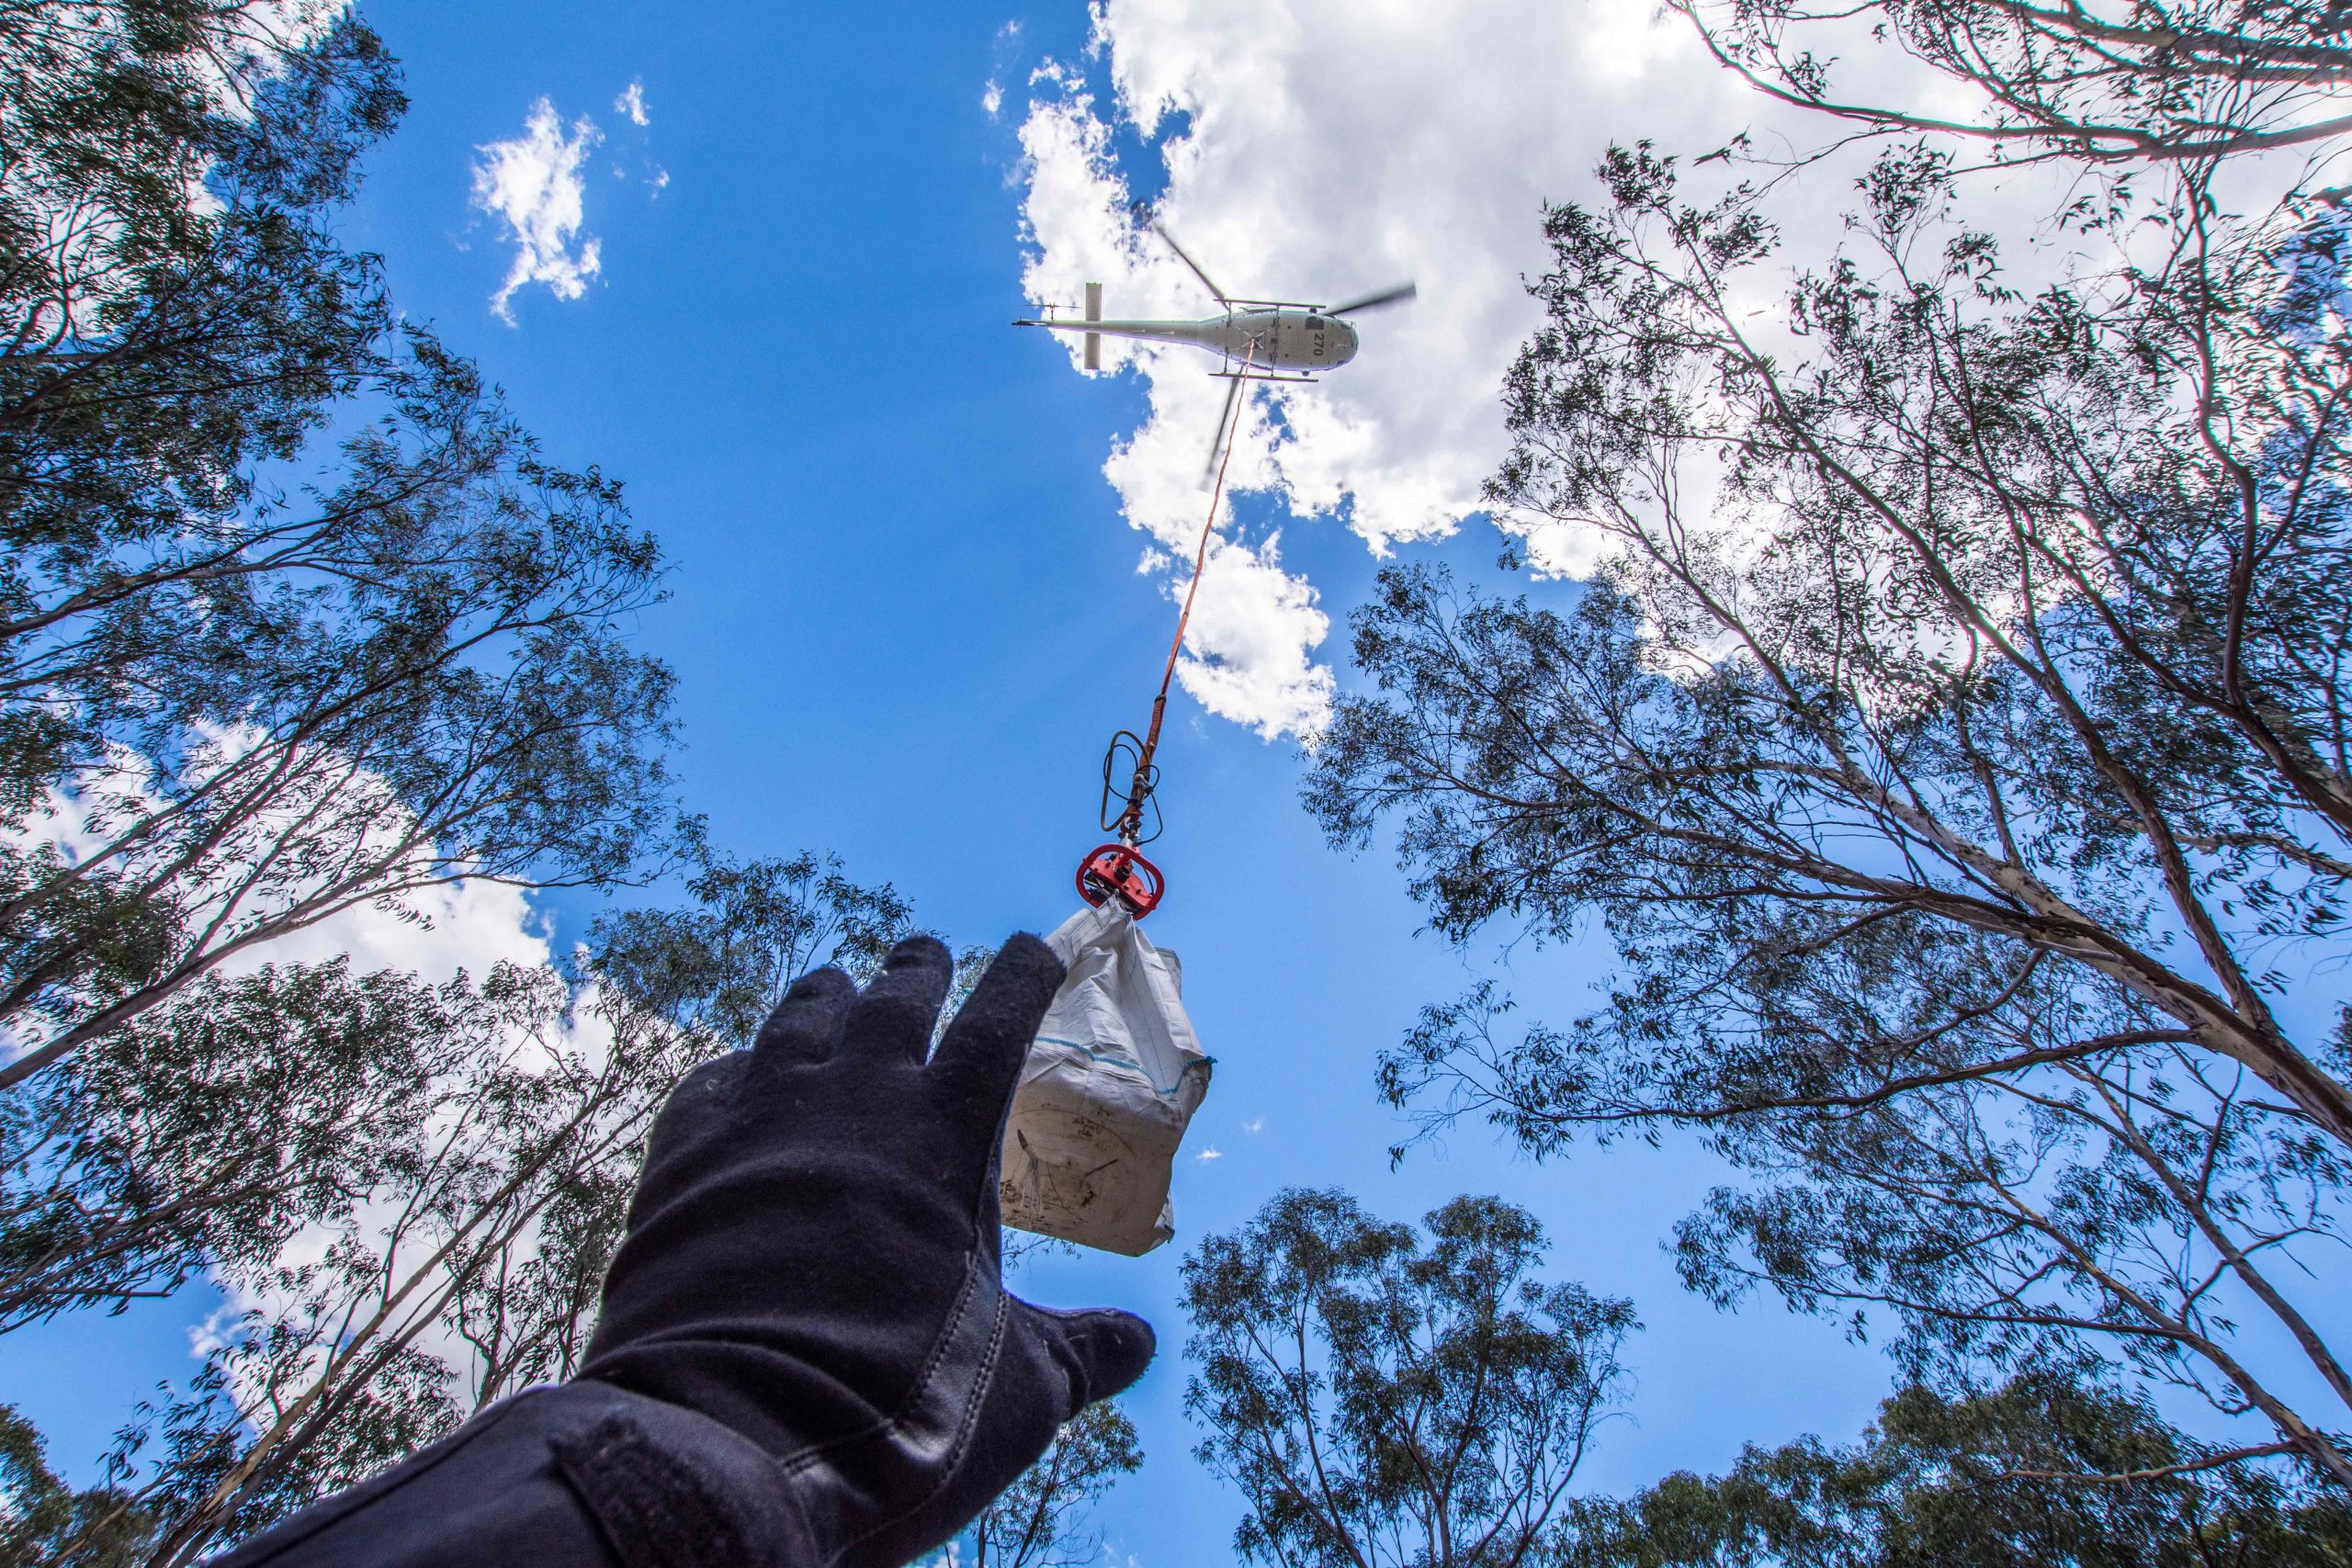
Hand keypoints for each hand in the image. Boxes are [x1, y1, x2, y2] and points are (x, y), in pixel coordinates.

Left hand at [578, 933, 1155, 1567]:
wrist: (739, 1427)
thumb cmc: (903, 1404)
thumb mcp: (1021, 1389)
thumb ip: (1081, 1353)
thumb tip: (1142, 1344)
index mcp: (950, 1133)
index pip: (1001, 1022)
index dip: (1024, 976)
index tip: (1035, 947)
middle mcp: (857, 1100)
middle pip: (893, 1003)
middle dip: (916, 972)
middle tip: (921, 952)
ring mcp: (763, 1116)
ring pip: (797, 1023)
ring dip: (822, 1000)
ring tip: (831, 986)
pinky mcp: (684, 1154)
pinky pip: (712, 1082)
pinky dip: (732, 1071)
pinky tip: (734, 1076)